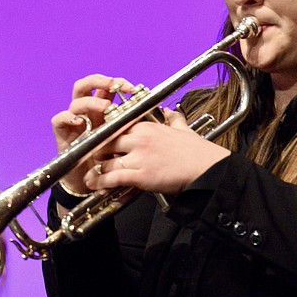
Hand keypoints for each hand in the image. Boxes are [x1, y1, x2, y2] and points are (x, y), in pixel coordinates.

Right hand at [50, 74, 135, 193]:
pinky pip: (58, 120)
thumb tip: (167, 113)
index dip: (117, 83)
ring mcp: (73, 122)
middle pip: (86, 86)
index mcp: (101, 110)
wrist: (90, 180)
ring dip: (91, 102)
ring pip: (76, 101)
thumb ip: (139, 126)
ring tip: (104, 108)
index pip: (105, 88)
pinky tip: (79, 121)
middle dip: (100, 82)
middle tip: (114, 86)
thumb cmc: (108, 160)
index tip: (132, 88)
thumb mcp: (126, 140)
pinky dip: (67, 117)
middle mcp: (86, 113)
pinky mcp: (62, 133)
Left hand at [84, 110, 230, 194]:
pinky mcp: (141, 175)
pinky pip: (113, 178)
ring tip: (88, 177)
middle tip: (90, 162)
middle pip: (105, 144)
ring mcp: (139, 157)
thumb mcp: (182, 129)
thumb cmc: (196, 150)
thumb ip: (173, 119)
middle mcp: (139, 139)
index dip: (104, 138)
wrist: (208, 168)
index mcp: (146, 127)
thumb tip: (172, 112)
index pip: (115, 128)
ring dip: (95, 171)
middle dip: (96, 154)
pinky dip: (101, 182)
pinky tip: (94, 185)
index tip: (97, 144)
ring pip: (106, 162)